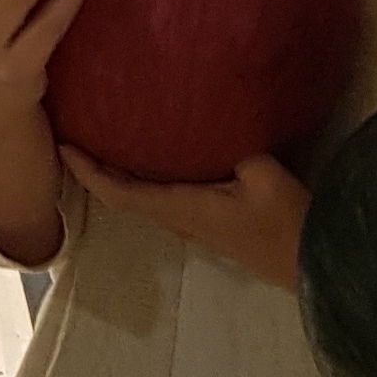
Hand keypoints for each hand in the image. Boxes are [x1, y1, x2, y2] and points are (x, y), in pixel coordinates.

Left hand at [59, 144, 310, 289]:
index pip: (120, 193)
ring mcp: (193, 223)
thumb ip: (233, 145)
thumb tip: (214, 116)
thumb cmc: (285, 222)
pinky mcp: (209, 221)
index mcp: (181, 209)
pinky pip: (164, 195)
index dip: (88, 173)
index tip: (64, 148)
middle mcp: (178, 219)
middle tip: (80, 132)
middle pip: (123, 194)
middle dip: (97, 167)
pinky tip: (157, 152)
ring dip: (120, 172)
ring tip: (109, 136)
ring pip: (143, 196)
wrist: (312, 260)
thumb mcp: (261, 174)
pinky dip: (146, 176)